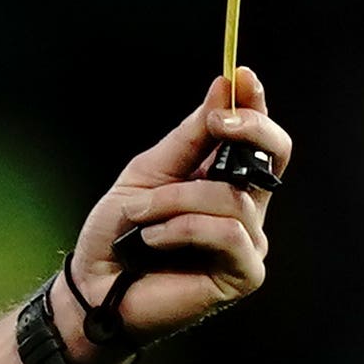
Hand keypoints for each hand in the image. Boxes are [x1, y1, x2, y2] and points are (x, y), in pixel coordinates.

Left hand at [58, 66, 291, 360]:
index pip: (259, 139)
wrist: (92, 287)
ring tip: (140, 217)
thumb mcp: (148, 174)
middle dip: (246, 130)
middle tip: (216, 122)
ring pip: (233, 198)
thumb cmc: (117, 235)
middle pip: (271, 156)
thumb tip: (223, 88)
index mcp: (225, 182)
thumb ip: (189, 138)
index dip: (256, 106)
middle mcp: (245, 209)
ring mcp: (248, 242)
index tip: (240, 76)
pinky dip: (183, 230)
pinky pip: (227, 233)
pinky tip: (152, 241)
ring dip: (177, 201)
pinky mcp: (244, 273)